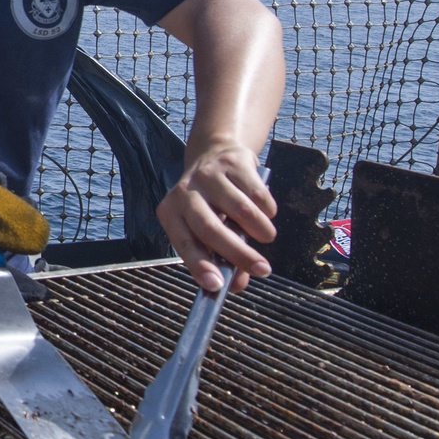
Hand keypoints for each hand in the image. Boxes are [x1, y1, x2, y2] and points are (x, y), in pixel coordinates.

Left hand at [156, 143, 275, 293]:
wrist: (215, 152)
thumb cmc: (211, 203)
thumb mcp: (208, 229)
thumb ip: (222, 259)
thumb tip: (236, 286)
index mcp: (171, 213)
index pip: (184, 244)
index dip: (199, 266)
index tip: (217, 285)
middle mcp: (185, 193)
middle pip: (210, 228)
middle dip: (238, 254)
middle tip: (262, 270)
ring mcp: (208, 175)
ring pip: (240, 210)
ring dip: (260, 230)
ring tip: (267, 237)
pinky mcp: (233, 163)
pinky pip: (257, 194)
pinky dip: (267, 211)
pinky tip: (265, 213)